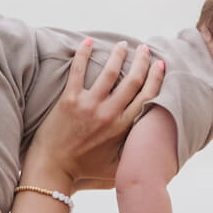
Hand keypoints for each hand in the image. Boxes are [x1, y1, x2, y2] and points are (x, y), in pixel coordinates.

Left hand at [22, 40, 163, 193]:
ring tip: (123, 44)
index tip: (160, 65)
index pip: (146, 97)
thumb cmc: (84, 170)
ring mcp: (89, 105)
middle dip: (142, 61)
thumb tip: (152, 146)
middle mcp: (108, 114)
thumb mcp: (116, 167)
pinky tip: (89, 42)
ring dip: (119, 54)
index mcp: (122, 128)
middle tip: (144, 49)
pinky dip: (84, 54)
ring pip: (110, 72)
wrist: (53, 169)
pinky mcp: (69, 100)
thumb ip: (134, 154)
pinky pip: (78, 70)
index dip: (156, 78)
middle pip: (132, 80)